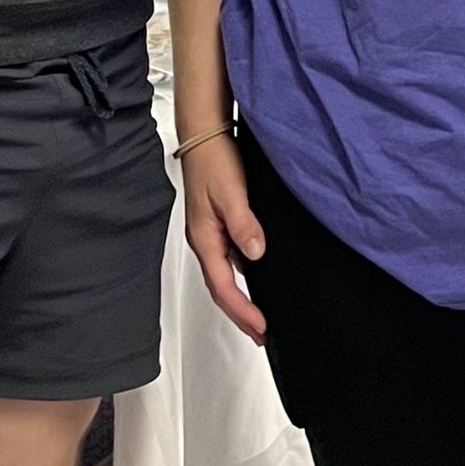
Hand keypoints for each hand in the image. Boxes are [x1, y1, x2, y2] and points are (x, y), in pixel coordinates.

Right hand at [181, 136, 267, 341]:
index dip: (242, 310)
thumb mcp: (231, 192)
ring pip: (224, 273)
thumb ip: (243, 224)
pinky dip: (241, 273)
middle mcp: (204, 240)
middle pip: (221, 287)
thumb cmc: (213, 159)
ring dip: (240, 295)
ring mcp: (209, 232)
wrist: (204, 132)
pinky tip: (256, 273)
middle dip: (240, 313)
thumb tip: (256, 254)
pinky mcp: (217, 221)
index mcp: (204, 239)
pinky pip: (228, 257)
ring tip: (259, 313)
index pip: (224, 286)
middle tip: (260, 333)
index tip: (261, 327)